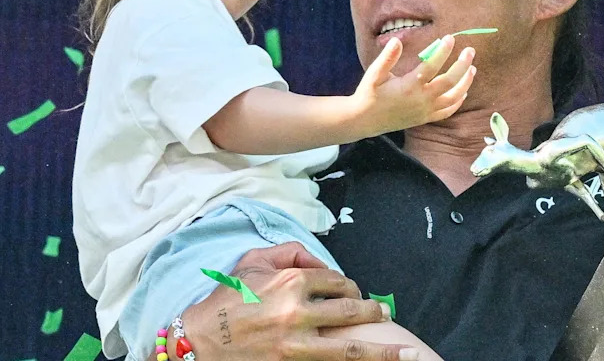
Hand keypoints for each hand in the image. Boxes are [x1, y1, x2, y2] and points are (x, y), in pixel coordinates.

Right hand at [180, 242, 411, 359]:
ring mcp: (295, 344)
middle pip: (352, 311)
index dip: (348, 286)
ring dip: (382, 352)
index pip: (337, 282)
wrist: (197, 344)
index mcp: (292, 282)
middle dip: (373, 312)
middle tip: (384, 314)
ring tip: (406, 353)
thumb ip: (290, 254)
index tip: (351, 293)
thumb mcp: (254, 262)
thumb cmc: (226, 300)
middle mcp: (298, 312)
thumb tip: (319, 261)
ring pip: (350, 348)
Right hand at [351, 36, 475, 134]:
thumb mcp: (374, 74)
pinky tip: (464, 91)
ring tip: (473, 68)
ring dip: (465, 82)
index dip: (442, 51)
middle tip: (470, 50)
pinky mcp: (426, 118)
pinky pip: (447, 111)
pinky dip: (458, 101)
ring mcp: (425, 111)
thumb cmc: (369, 94)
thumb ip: (387, 57)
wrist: (365, 120)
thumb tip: (397, 40)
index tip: (450, 38)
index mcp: (409, 86)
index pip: (431, 66)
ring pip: (453, 97)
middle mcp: (421, 99)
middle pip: (449, 81)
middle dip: (462, 65)